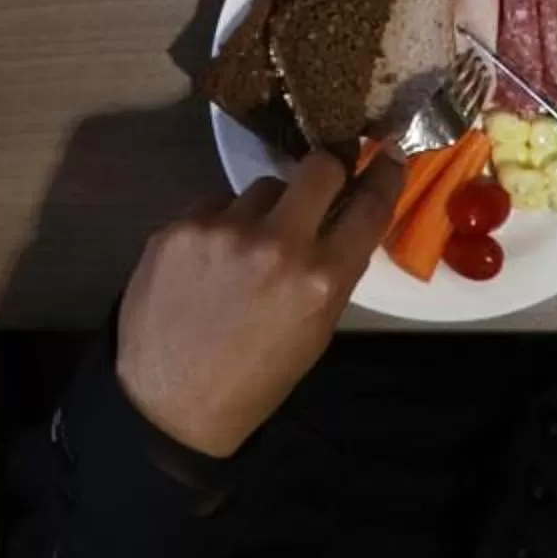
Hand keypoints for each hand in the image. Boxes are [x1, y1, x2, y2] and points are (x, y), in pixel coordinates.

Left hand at [114, 150, 405, 458]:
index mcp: (320, 281)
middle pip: (319, 167)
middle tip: (323, 178)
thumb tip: (342, 221)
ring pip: (262, 186)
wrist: (169, 402)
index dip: (383, 176)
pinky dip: (221, 223)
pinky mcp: (180, 225)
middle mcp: (276, 244)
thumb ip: (332, 273)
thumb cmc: (254, 378)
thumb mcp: (314, 333)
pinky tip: (209, 260)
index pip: (368, 208)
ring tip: (248, 248)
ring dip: (265, 208)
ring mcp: (224, 229)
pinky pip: (215, 204)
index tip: (387, 155)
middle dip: (327, 168)